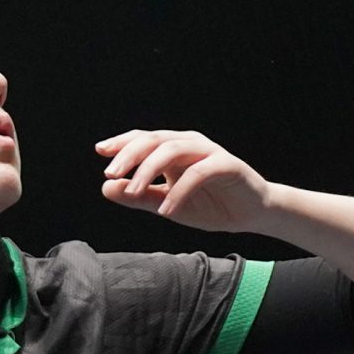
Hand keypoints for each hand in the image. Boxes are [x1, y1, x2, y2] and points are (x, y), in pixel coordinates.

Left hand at [94, 129, 272, 232]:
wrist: (252, 214)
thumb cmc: (211, 205)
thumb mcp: (168, 205)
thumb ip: (140, 197)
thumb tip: (106, 189)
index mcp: (174, 149)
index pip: (143, 139)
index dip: (122, 143)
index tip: (101, 151)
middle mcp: (189, 145)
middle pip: (154, 140)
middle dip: (130, 155)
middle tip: (111, 174)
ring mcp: (208, 152)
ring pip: (173, 150)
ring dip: (150, 170)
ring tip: (135, 192)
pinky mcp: (226, 165)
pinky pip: (198, 173)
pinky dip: (179, 192)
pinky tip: (166, 210)